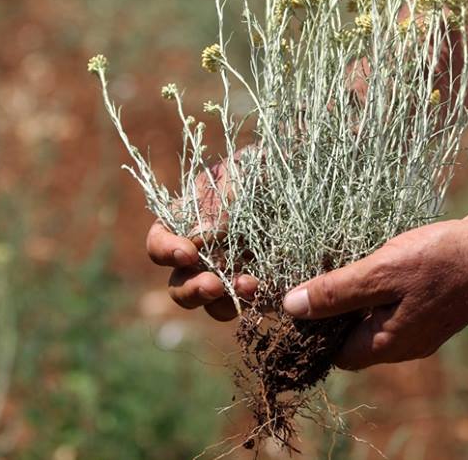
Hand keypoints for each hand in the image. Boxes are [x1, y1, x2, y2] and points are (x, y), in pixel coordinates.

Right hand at [146, 158, 257, 320]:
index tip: (188, 252)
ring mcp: (233, 270)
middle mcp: (205, 251)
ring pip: (211, 302)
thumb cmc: (267, 163)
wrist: (308, 173)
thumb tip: (197, 237)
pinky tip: (268, 289)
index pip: (159, 241)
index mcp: (189, 219)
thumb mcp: (243, 170)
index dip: (165, 251)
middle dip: (191, 289)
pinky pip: (248, 304)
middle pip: (179, 284)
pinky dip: (252, 303)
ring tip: (249, 287)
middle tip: (213, 285)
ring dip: (221, 303)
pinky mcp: (261, 283)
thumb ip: (220, 201)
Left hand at [281, 210, 467, 369]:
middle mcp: (406, 343)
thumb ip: (336, 292)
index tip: (296, 296)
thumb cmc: (442, 259)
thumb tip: (291, 308)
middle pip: (353, 336)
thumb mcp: (381, 272)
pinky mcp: (434, 305)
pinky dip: (379, 284)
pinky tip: (375, 255)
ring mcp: (423, 325)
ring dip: (356, 292)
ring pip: (373, 316)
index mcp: (389, 344)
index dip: (311, 330)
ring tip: (341, 258)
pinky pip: (394, 302)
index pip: (334, 354)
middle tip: (315, 272)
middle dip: (332, 309)